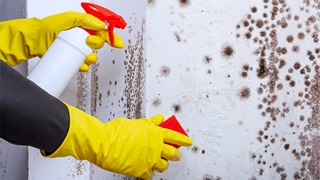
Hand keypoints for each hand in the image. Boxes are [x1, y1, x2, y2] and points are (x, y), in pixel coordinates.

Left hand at [0, 11, 123, 70]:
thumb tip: (100, 24)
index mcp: (84, 27)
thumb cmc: (48, 27)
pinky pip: (84, 66)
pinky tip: (79, 64)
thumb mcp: (67, 18)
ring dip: (91, 57)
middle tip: (88, 41)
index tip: (117, 43)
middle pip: (99, 45)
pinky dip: (84, 66)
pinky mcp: (73, 60)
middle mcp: (82, 38)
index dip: (112, 38)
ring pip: (92, 57)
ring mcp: (78, 50)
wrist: (35, 41)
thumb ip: (84, 19)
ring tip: (83, 55)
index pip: (102, 32)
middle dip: (96, 44)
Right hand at [101, 114, 191, 178]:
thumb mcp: (136, 123)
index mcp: (156, 133)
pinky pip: (150, 175)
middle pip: (173, 154)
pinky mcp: (141, 171)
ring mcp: (149, 160)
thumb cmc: (117, 131)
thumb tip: (159, 118)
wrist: (104, 144)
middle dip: (176, 154)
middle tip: (175, 154)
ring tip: (159, 162)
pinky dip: (148, 172)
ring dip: (163, 164)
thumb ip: (150, 122)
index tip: (188, 142)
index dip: (183, 140)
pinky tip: (145, 168)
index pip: (175, 136)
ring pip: (164, 166)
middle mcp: (156, 148)